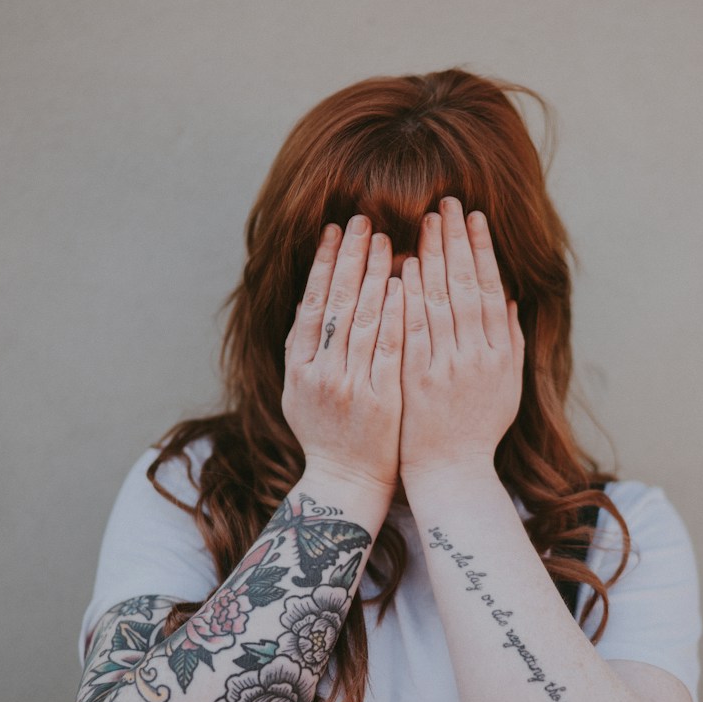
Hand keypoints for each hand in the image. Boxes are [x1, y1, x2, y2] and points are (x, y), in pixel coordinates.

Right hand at [282, 215, 405, 497]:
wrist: (347, 481)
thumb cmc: (326, 433)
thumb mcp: (299, 391)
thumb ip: (303, 348)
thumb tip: (311, 299)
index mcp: (299, 366)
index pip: (312, 302)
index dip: (323, 264)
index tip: (334, 230)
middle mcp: (320, 372)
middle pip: (337, 304)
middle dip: (350, 257)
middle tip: (363, 220)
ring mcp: (350, 386)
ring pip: (363, 319)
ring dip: (375, 275)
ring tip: (387, 239)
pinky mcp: (380, 400)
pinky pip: (389, 348)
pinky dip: (395, 314)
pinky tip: (403, 284)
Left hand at [397, 197, 523, 480]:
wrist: (450, 471)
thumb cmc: (478, 428)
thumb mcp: (506, 385)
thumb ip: (510, 340)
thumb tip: (509, 297)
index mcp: (500, 354)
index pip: (491, 290)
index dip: (483, 250)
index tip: (475, 218)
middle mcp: (477, 356)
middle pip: (468, 287)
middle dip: (458, 241)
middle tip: (449, 203)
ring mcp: (448, 367)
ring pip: (441, 302)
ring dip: (434, 257)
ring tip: (427, 221)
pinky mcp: (418, 379)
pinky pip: (414, 329)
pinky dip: (412, 296)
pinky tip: (406, 265)